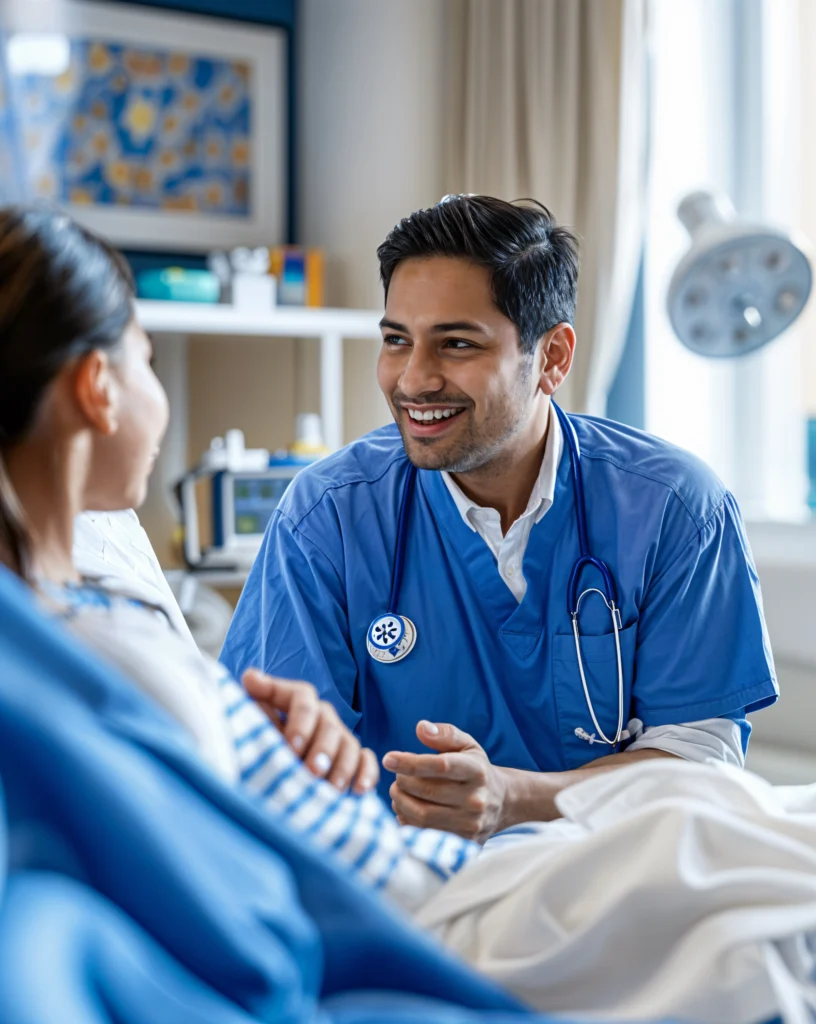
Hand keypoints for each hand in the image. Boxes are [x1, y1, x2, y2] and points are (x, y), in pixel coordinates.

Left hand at [242, 669, 378, 793]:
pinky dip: (366, 773)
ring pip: (349, 744)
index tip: (291, 747)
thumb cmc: (259, 744)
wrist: (271, 773)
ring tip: (332, 789)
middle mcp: (322, 715)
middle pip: (329, 725)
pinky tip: (359, 790)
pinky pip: (365, 760)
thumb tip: (251, 677)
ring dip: (342, 766)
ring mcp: (340, 735)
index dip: (299, 722)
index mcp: (296, 700)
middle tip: (312, 772)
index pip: (303, 699)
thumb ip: (256, 707)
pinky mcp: (354, 757)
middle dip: (322, 750)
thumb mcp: (254, 727)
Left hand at [382, 721, 507, 842]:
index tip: (388, 759)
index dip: (410, 762)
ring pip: (423, 816)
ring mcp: (471, 824)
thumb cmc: (475, 769)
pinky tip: (406, 809)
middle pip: (427, 792)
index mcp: (477, 771)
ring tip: (398, 791)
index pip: (440, 766)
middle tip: (397, 777)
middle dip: (402, 782)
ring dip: (401, 802)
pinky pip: (425, 834)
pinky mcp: (464, 843)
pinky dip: (408, 820)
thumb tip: (421, 728)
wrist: (502, 802)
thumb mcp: (466, 745)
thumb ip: (444, 734)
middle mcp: (476, 799)